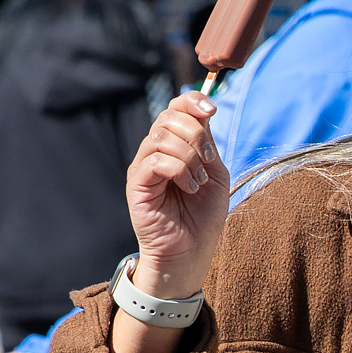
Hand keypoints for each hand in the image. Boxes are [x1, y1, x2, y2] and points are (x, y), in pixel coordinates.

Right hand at [124, 91, 230, 301]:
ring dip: (190, 157)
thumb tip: (204, 111)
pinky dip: (179, 170)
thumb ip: (208, 144)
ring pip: (161, 137)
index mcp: (175, 146)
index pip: (176, 108)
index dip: (192, 101)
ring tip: (198, 182)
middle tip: (208, 161)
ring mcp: (143, 166)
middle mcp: (155, 151)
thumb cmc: (203, 216)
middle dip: (197, 134)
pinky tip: (189, 188)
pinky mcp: (137, 183)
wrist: (191, 251)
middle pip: (168, 117)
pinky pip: (156, 160)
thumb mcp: (215, 174)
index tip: (212, 109)